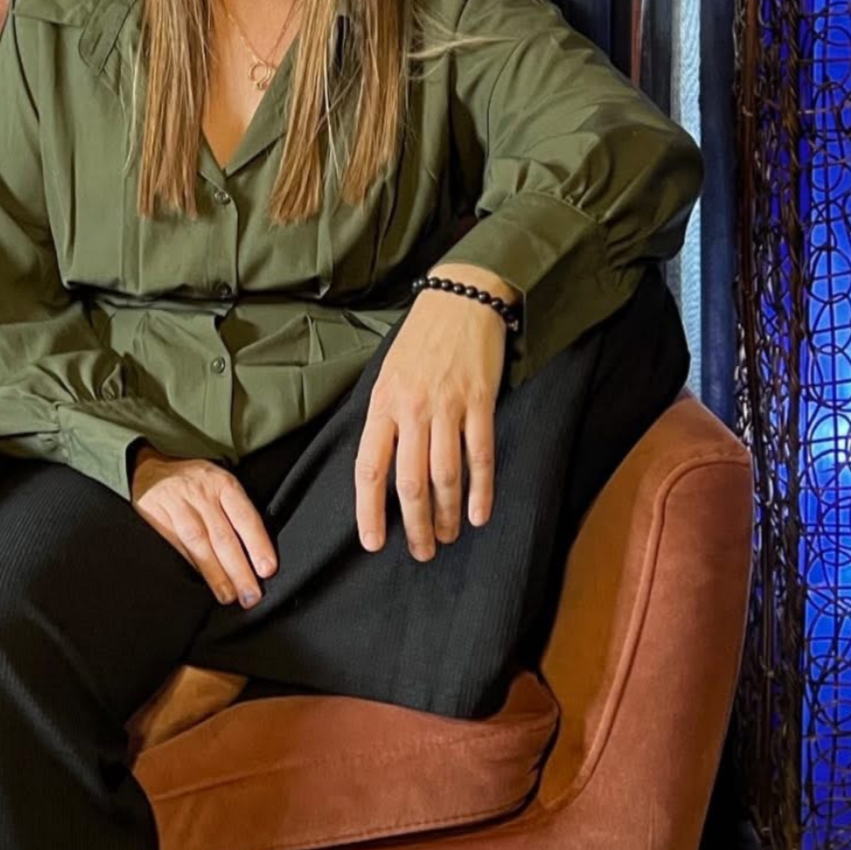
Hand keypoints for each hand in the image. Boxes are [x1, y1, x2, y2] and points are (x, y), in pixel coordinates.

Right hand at [130, 445, 277, 607]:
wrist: (150, 468)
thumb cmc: (193, 481)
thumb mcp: (218, 482)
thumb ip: (235, 511)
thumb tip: (257, 552)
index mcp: (223, 484)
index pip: (245, 517)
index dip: (257, 544)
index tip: (267, 569)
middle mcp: (202, 494)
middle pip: (224, 536)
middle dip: (239, 569)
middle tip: (251, 595)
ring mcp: (178, 506)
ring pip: (200, 544)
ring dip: (215, 574)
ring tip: (228, 595)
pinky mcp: (157, 517)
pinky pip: (177, 545)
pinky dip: (191, 565)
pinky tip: (201, 581)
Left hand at [355, 288, 507, 557]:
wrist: (461, 298)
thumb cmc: (421, 340)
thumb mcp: (388, 374)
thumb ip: (385, 418)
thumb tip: (380, 467)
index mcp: (382, 403)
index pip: (369, 468)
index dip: (370, 510)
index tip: (374, 542)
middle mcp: (412, 408)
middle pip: (409, 482)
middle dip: (414, 524)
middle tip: (421, 552)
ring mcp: (448, 405)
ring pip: (445, 475)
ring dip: (446, 515)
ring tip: (447, 537)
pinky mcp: (480, 400)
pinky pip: (479, 455)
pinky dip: (481, 490)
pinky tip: (479, 513)